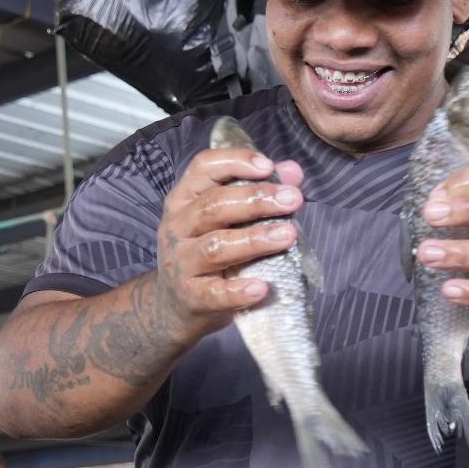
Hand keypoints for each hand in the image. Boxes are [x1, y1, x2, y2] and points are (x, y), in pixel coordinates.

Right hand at [153, 146, 306, 334]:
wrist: (175, 305)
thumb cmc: (206, 253)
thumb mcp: (225, 220)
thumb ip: (258, 192)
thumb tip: (293, 171)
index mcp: (185, 199)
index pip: (203, 168)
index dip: (235, 162)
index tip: (268, 166)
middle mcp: (178, 226)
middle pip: (214, 206)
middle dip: (256, 199)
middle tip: (293, 199)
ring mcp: (181, 263)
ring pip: (215, 247)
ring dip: (254, 240)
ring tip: (288, 235)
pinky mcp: (189, 297)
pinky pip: (213, 293)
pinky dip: (238, 291)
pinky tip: (261, 288)